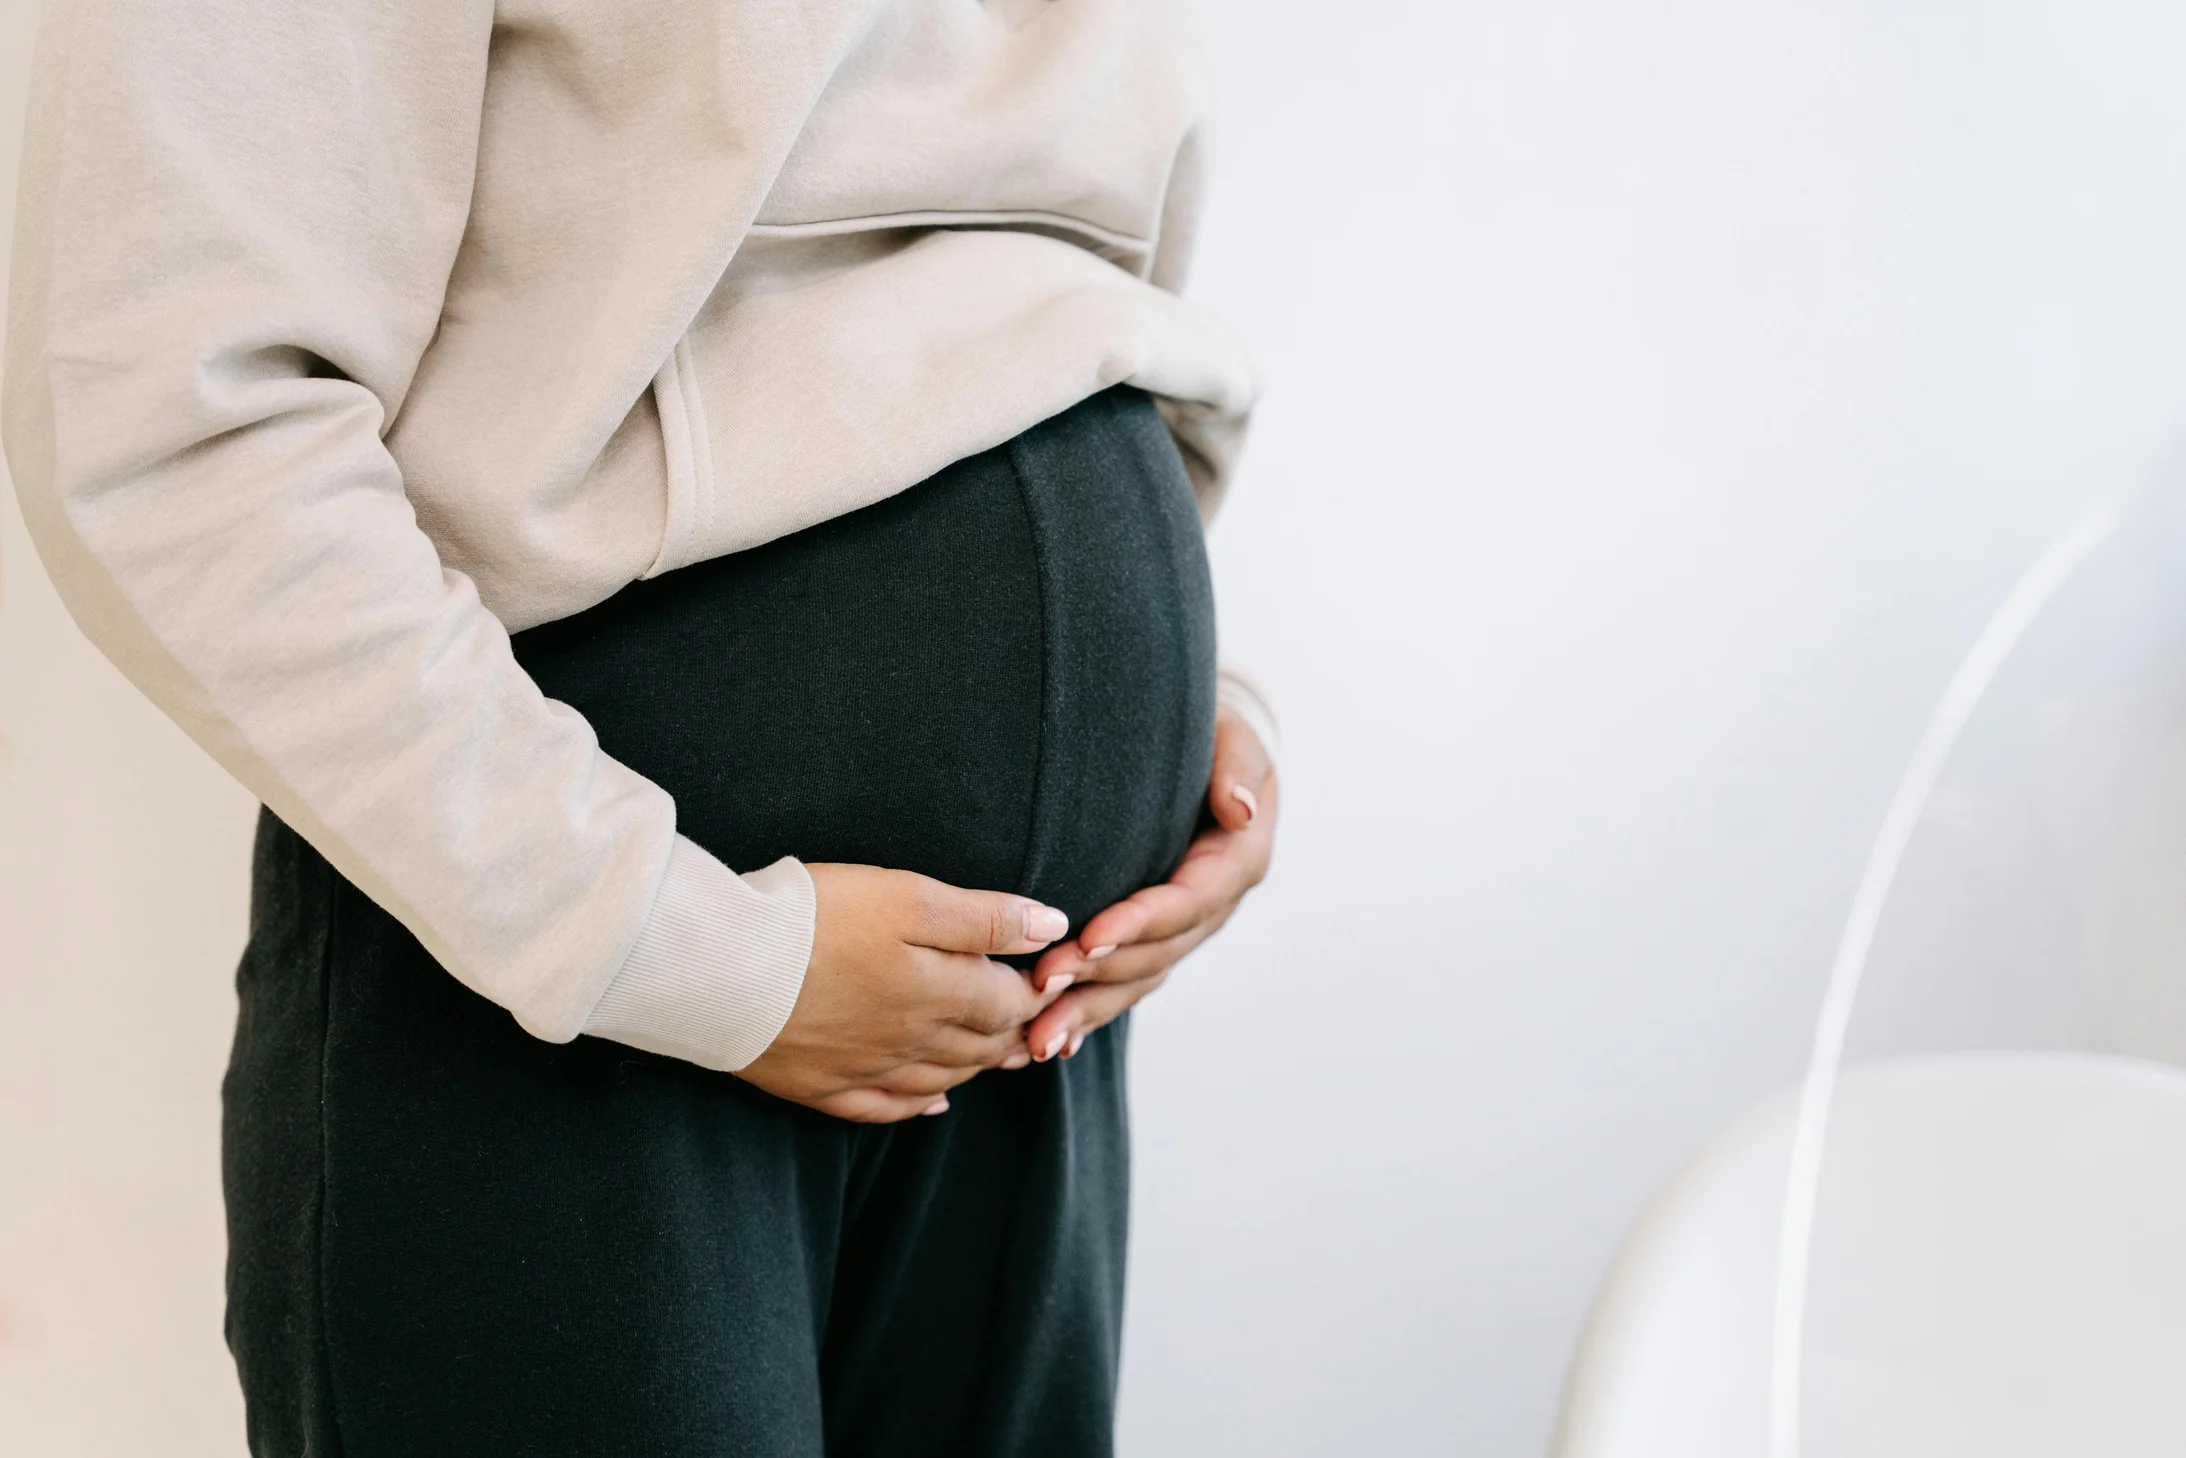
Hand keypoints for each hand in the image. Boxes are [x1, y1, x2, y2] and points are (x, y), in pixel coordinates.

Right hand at [737, 864, 1071, 1122]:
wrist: (722, 967)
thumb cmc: (815, 918)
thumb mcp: (910, 897)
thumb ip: (985, 917)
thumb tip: (1054, 927)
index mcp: (942, 994)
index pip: (1010, 1003)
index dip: (1036, 989)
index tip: (1051, 977)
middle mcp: (914, 1042)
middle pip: (982, 1047)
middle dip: (1014, 1032)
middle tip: (1036, 1020)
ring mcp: (868, 1070)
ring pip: (943, 1079)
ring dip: (977, 1067)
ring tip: (1001, 1055)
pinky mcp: (822, 1086)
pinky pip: (885, 1110)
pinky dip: (919, 1107)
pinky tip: (934, 1104)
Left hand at [1023, 706, 1276, 1061]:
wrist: (1209, 752)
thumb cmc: (1219, 735)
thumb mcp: (1237, 739)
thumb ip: (1237, 769)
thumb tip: (1241, 810)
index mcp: (1235, 862)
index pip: (1185, 903)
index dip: (1138, 924)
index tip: (1088, 936)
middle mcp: (1211, 907)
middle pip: (1155, 955)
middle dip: (1097, 975)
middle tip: (1039, 986)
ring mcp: (1183, 930)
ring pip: (1135, 981)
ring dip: (1086, 1010)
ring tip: (1035, 1038)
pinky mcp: (1154, 940)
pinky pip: (1123, 983)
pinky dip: (1088, 1013)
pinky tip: (1049, 1041)